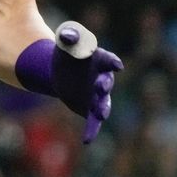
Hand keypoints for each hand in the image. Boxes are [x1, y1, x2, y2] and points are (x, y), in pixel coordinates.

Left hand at [51, 21, 122, 142]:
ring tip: (101, 113)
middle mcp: (103, 79)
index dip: (112, 62)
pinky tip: (87, 140)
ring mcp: (97, 96)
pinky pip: (93, 121)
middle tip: (101, 86)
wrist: (59, 71)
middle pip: (106, 82)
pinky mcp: (89, 108)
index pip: (109, 60)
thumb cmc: (66, 53)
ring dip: (102, 108)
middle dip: (104, 84)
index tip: (117, 65)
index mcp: (101, 60)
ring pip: (103, 103)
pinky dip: (92, 130)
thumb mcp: (65, 40)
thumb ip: (69, 36)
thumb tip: (68, 35)